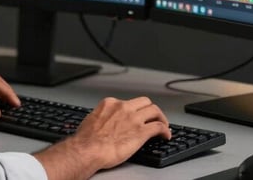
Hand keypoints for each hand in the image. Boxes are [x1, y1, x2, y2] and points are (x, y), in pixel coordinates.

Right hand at [34, 96, 169, 179]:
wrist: (88, 149)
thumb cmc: (86, 139)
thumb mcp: (92, 120)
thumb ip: (102, 118)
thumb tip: (104, 123)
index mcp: (110, 104)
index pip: (128, 102)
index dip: (134, 110)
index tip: (136, 116)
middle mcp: (123, 108)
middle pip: (144, 102)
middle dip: (151, 109)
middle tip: (154, 117)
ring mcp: (134, 119)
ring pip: (155, 111)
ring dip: (161, 118)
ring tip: (164, 125)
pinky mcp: (141, 132)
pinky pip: (159, 127)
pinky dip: (165, 130)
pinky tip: (166, 135)